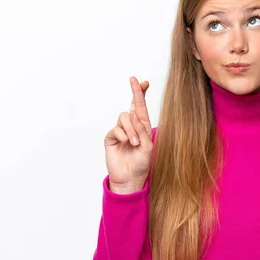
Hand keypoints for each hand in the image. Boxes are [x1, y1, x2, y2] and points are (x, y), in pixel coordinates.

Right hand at [104, 76, 152, 192]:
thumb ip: (141, 130)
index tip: (143, 81)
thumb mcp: (148, 146)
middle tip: (135, 81)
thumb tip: (133, 113)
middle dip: (136, 92)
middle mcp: (132, 127)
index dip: (142, 94)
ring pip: (124, 117)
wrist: (130, 178)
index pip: (142, 108)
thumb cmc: (141, 163)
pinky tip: (126, 143)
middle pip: (132, 105)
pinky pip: (116, 129)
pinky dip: (123, 135)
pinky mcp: (111, 138)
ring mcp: (121, 131)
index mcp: (142, 128)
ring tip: (134, 143)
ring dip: (131, 129)